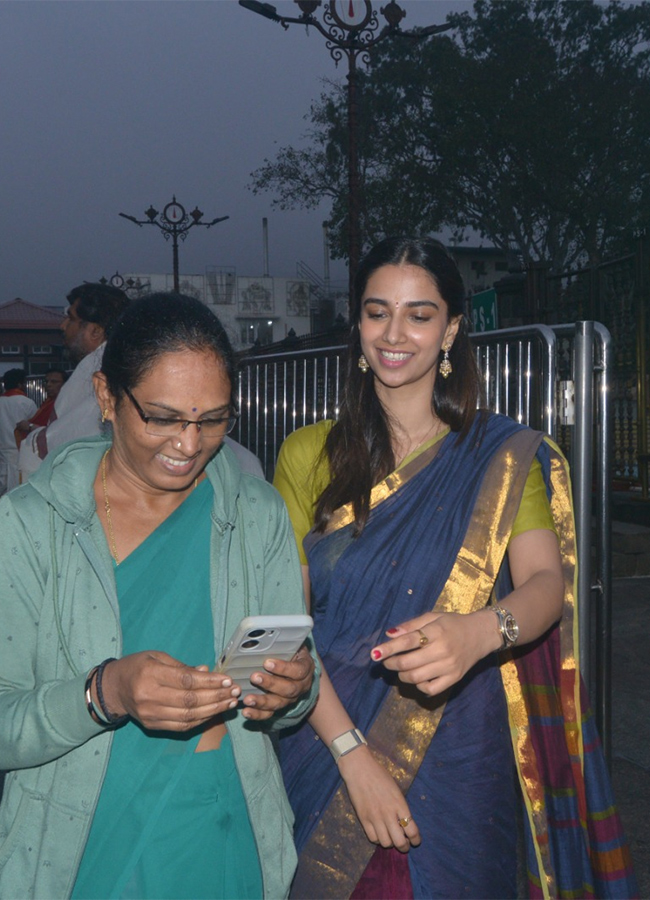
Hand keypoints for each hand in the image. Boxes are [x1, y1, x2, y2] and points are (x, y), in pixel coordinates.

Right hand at [99, 651, 242, 730]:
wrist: (114, 688)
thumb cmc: (138, 666)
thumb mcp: (157, 657)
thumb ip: (182, 666)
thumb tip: (206, 671)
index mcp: (150, 674)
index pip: (185, 680)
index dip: (209, 681)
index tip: (227, 680)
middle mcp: (148, 696)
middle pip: (189, 700)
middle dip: (216, 697)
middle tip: (235, 692)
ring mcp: (150, 714)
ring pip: (188, 716)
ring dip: (213, 710)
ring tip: (230, 703)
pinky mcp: (152, 726)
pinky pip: (181, 725)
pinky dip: (200, 720)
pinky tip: (214, 712)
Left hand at [239, 644, 314, 720]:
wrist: (298, 669)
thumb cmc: (291, 652)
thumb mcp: (292, 644)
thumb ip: (283, 642)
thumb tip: (265, 632)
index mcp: (305, 668)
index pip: (297, 670)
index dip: (283, 668)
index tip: (267, 662)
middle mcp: (301, 686)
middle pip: (288, 689)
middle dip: (270, 684)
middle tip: (254, 677)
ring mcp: (290, 699)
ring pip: (278, 704)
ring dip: (262, 702)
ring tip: (248, 699)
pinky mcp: (280, 707)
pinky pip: (270, 714)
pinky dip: (258, 714)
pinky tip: (246, 712)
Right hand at [338, 747, 420, 850]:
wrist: (360, 769)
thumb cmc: (380, 776)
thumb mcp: (396, 790)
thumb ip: (400, 807)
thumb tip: (404, 824)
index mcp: (399, 804)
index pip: (412, 830)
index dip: (415, 839)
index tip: (415, 841)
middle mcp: (388, 814)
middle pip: (399, 841)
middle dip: (404, 846)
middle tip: (404, 844)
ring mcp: (375, 818)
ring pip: (385, 843)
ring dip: (390, 843)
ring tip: (391, 838)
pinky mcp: (363, 819)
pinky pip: (372, 838)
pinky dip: (378, 839)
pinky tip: (379, 833)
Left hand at [371, 610, 495, 696]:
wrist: (481, 634)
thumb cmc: (453, 624)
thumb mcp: (433, 617)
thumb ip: (411, 625)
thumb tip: (389, 634)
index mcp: (437, 632)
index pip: (408, 641)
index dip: (389, 648)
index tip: (374, 653)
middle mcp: (443, 650)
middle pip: (408, 663)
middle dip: (391, 663)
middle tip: (385, 660)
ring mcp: (449, 667)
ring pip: (416, 678)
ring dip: (402, 675)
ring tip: (400, 668)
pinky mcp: (454, 679)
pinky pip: (430, 689)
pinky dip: (419, 686)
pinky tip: (417, 677)